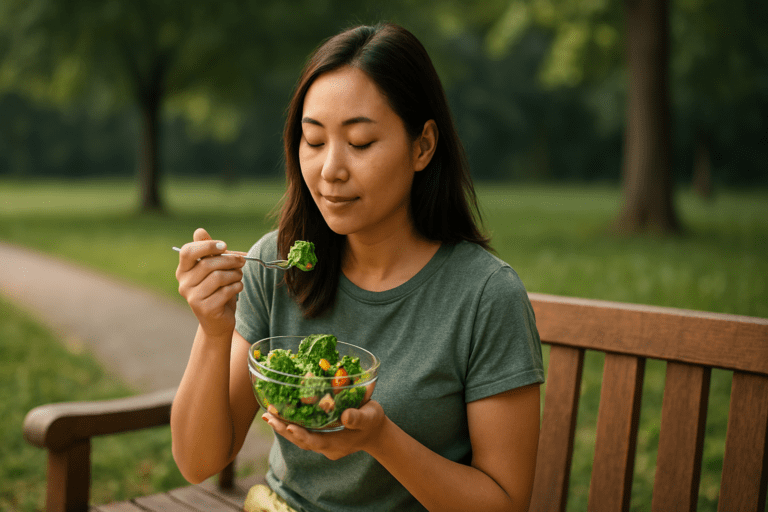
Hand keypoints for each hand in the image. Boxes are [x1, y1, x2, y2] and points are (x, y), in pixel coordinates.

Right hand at [176, 228, 246, 338]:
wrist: (218, 321)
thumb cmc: (218, 290)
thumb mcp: (214, 268)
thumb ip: (209, 251)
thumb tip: (199, 230)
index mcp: (183, 270)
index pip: (187, 252)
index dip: (207, 246)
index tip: (224, 246)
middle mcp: (184, 283)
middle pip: (208, 264)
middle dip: (230, 260)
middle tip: (242, 261)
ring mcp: (192, 297)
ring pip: (218, 277)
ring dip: (235, 274)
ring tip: (239, 276)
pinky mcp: (205, 309)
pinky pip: (225, 291)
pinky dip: (237, 287)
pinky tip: (238, 288)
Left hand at [262, 400, 386, 459]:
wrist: (374, 432)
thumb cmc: (373, 421)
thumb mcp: (370, 416)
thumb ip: (358, 418)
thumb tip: (345, 416)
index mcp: (336, 443)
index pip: (315, 442)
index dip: (302, 435)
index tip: (289, 427)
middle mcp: (325, 446)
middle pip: (301, 441)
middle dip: (284, 429)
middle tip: (269, 417)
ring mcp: (321, 443)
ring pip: (298, 438)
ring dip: (283, 427)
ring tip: (268, 415)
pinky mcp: (319, 436)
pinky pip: (301, 432)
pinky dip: (289, 424)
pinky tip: (278, 414)